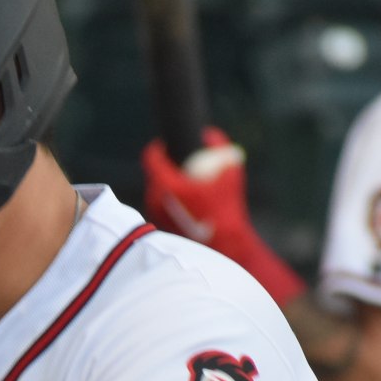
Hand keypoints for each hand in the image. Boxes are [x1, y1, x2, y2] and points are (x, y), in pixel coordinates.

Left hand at [140, 133, 305, 304]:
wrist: (224, 246)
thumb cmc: (226, 210)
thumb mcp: (229, 174)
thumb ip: (220, 147)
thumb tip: (210, 134)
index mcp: (166, 184)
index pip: (151, 157)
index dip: (158, 147)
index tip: (166, 144)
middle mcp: (155, 199)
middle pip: (154, 174)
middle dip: (165, 166)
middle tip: (179, 162)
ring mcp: (155, 214)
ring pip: (157, 191)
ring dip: (167, 184)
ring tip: (184, 182)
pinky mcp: (160, 226)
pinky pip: (161, 206)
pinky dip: (169, 200)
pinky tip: (184, 202)